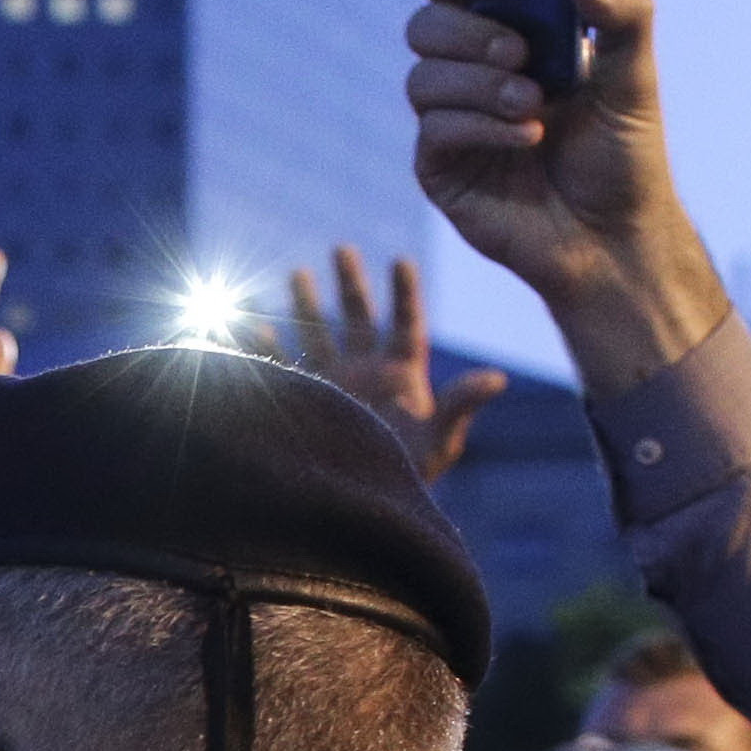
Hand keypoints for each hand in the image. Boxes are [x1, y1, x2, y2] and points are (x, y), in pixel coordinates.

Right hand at [248, 246, 506, 482]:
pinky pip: (285, 366)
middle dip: (349, 284)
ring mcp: (335, 383)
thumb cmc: (412, 472)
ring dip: (306, 305)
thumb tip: (498, 379)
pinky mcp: (308, 400)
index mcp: (402, 372)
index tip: (401, 261)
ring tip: (297, 273)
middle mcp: (367, 371)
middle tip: (342, 248)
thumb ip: (463, 404)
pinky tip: (252, 327)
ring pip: (318, 333)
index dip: (405, 293)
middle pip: (358, 317)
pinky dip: (269, 346)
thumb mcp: (442, 438)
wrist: (367, 502)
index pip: (406, 323)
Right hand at [404, 0, 731, 393]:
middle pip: (426, 25)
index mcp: (509, 34)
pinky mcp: (440, 168)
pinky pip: (433, 130)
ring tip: (533, 103)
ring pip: (422, 78)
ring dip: (478, 84)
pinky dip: (481, 127)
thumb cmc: (624, 154)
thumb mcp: (635, 75)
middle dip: (467, 33)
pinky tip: (528, 137)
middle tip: (518, 51)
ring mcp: (451, 121)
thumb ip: (622, 14)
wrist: (615, 236)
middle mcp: (471, 73)